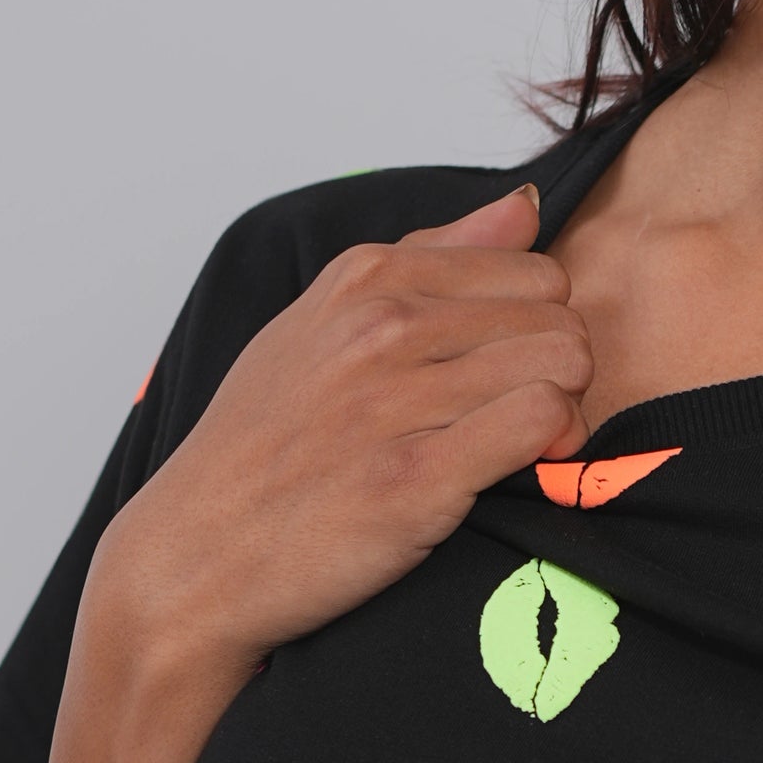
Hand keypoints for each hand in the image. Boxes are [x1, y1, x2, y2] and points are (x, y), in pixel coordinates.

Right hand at [91, 182, 589, 678]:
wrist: (198, 555)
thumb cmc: (263, 450)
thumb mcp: (323, 325)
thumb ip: (433, 260)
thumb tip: (523, 207)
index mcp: (365, 279)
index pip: (528, 265)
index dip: (540, 324)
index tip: (512, 372)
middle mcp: (382, 327)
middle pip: (558, 313)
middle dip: (561, 368)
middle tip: (525, 417)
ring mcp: (398, 400)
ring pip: (561, 362)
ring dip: (564, 412)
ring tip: (525, 448)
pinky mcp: (416, 478)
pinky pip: (538, 423)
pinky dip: (551, 449)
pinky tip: (523, 473)